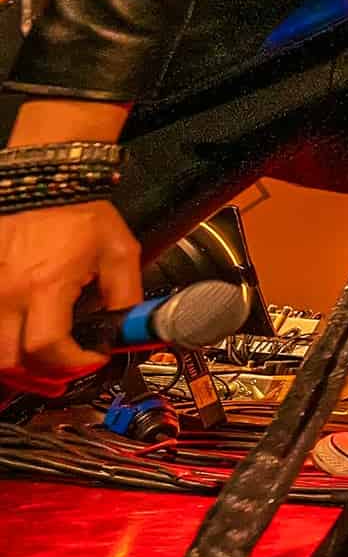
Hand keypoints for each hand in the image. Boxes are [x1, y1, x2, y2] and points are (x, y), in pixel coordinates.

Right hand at [0, 201, 140, 391]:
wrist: (44, 182)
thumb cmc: (80, 214)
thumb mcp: (119, 251)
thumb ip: (126, 295)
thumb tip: (127, 330)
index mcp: (45, 285)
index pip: (47, 348)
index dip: (73, 364)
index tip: (93, 360)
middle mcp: (7, 293)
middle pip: (10, 361)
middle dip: (42, 374)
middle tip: (67, 369)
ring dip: (17, 365)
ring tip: (42, 360)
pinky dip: (2, 342)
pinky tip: (20, 339)